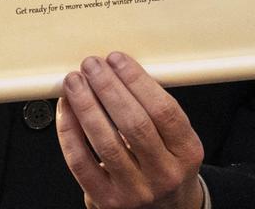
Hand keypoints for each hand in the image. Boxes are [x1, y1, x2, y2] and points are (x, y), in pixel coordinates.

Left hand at [57, 53, 205, 208]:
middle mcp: (164, 173)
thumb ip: (156, 112)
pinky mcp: (107, 201)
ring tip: (75, 83)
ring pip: (105, 142)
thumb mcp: (179, 142)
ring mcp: (135, 191)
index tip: (118, 61)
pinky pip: (81, 163)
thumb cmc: (168, 168)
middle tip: (92, 66)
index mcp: (187, 153)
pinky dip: (70, 133)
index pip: (163, 110)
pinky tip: (67, 112)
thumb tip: (119, 74)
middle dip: (108, 88)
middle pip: (134, 124)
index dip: (137, 81)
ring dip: (86, 105)